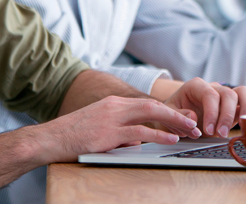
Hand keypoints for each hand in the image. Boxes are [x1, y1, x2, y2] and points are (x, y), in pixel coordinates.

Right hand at [35, 95, 201, 163]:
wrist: (50, 138)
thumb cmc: (73, 136)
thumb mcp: (99, 129)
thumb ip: (119, 132)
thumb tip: (136, 141)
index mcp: (113, 104)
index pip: (146, 104)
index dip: (166, 110)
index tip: (183, 117)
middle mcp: (114, 106)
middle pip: (152, 105)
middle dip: (175, 113)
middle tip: (194, 121)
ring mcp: (111, 118)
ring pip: (150, 114)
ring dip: (173, 122)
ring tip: (191, 129)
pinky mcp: (108, 133)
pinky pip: (139, 132)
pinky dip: (158, 134)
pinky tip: (171, 139)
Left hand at [164, 77, 245, 137]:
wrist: (178, 116)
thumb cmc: (174, 113)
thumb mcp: (168, 114)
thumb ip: (178, 116)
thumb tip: (192, 118)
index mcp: (195, 86)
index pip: (209, 94)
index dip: (211, 112)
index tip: (207, 130)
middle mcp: (212, 87)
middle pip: (227, 94)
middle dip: (226, 116)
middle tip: (220, 134)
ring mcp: (223, 95)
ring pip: (241, 94)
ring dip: (243, 111)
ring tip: (242, 128)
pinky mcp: (233, 106)